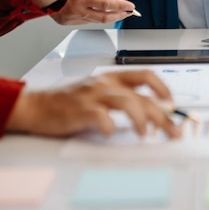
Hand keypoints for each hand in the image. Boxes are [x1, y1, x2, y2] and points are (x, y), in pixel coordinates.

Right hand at [6, 70, 181, 138]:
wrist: (36, 106)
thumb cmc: (68, 102)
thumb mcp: (98, 93)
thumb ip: (120, 97)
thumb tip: (149, 110)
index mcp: (111, 78)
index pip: (145, 75)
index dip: (163, 88)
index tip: (172, 103)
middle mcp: (105, 84)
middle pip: (141, 96)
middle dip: (162, 115)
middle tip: (172, 131)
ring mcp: (92, 96)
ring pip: (126, 101)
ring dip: (140, 119)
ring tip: (145, 134)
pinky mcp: (79, 110)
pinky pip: (99, 116)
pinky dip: (108, 125)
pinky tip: (111, 133)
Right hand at [50, 0, 139, 24]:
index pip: (106, 4)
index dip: (120, 6)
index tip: (131, 6)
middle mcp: (78, 9)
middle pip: (104, 15)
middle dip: (119, 14)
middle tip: (129, 12)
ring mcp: (74, 17)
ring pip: (98, 20)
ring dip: (112, 18)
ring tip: (122, 14)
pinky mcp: (69, 22)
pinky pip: (88, 22)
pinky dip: (98, 18)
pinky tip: (105, 15)